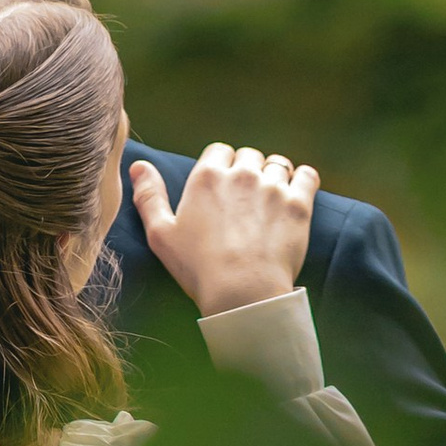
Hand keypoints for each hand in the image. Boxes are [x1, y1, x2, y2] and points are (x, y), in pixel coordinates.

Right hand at [129, 145, 319, 316]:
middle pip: (249, 156)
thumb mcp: (161, 235)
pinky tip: (296, 195)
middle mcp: (241, 173)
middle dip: (248, 172)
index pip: (219, 151)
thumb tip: (138, 165)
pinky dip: (303, 181)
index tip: (223, 190)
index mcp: (207, 177)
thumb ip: (149, 196)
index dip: (221, 167)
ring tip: (271, 200)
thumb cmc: (198, 269)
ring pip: (277, 164)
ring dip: (275, 176)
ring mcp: (273, 187)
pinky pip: (307, 176)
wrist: (242, 294)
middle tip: (246, 201)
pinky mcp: (298, 204)